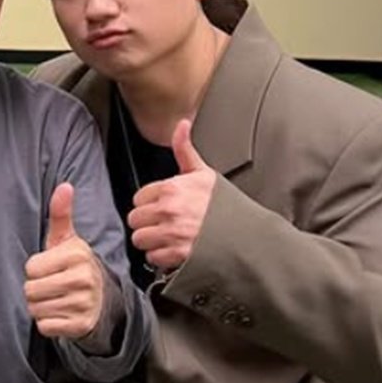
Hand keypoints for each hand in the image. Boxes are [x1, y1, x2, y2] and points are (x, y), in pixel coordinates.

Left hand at [25, 182, 104, 338]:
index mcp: (77, 255)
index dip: (35, 270)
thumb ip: (60, 214)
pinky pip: (45, 326)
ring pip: (36, 309)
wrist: (101, 300)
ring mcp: (83, 304)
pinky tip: (61, 314)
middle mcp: (83, 279)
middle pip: (30, 290)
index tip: (50, 268)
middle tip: (51, 286)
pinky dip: (48, 323)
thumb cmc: (75, 266)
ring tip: (56, 299)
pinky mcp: (80, 325)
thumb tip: (64, 186)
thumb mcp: (66, 240)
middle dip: (35, 290)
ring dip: (41, 307)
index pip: (31, 268)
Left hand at [127, 119, 217, 271]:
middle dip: (147, 222)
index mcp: (172, 188)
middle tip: (163, 223)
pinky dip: (161, 257)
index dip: (149, 203)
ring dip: (151, 241)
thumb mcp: (203, 172)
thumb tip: (181, 124)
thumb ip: (184, 149)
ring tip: (167, 237)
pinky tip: (174, 249)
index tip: (161, 206)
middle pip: (135, 220)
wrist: (247, 234)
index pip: (138, 198)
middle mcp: (168, 210)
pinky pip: (152, 258)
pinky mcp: (176, 255)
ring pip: (140, 240)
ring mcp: (172, 234)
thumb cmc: (225, 205)